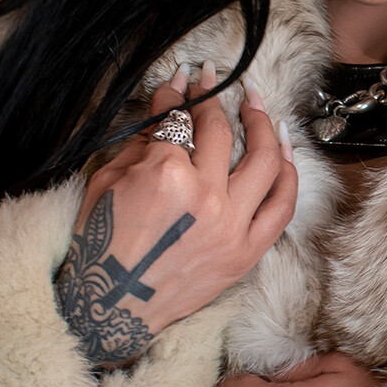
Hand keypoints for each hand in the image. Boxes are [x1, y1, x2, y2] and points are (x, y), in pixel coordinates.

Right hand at [54, 60, 297, 368]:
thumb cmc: (99, 245)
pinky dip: (288, 173)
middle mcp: (206, 195)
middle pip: (220, 131)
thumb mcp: (107, 181)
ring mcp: (232, 225)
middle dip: (214, 96)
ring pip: (266, 160)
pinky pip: (282, 206)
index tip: (182, 78)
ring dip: (264, 124)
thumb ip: (142, 141)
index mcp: (165, 174)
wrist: (109, 309)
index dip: (177, 94)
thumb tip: (168, 107)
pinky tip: (284, 149)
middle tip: (212, 79)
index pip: (178, 119)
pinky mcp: (246, 252)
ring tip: (256, 103)